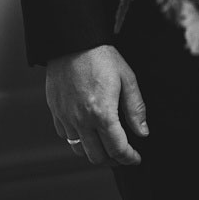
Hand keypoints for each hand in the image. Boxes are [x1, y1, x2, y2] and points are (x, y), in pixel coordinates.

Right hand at [45, 45, 146, 166]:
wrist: (72, 40)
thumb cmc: (100, 56)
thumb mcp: (126, 78)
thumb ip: (136, 108)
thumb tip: (143, 132)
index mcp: (102, 113)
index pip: (117, 149)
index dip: (130, 158)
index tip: (135, 157)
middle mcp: (81, 119)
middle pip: (97, 156)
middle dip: (113, 160)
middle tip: (122, 153)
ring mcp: (66, 116)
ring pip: (79, 150)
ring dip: (94, 152)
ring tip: (104, 145)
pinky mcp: (55, 109)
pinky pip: (65, 135)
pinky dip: (77, 138)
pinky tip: (86, 130)